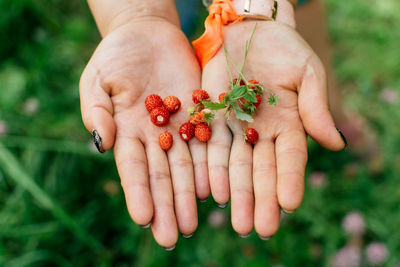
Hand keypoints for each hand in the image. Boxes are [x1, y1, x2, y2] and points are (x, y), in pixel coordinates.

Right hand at [79, 16, 204, 247]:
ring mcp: (180, 127)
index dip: (137, 193)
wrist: (147, 32)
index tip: (144, 218)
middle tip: (171, 236)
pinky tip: (213, 189)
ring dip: (190, 195)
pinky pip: (208, 142)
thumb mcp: (98, 79)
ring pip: (186, 166)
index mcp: (127, 131)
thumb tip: (101, 143)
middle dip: (166, 205)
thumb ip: (97, 111)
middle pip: (162, 175)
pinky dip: (210, 166)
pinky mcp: (201, 113)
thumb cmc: (116, 55)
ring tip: (193, 223)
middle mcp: (155, 136)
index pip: (133, 168)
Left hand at [202, 21, 345, 237]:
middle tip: (260, 229)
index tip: (290, 204)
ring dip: (234, 193)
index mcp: (289, 125)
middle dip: (260, 200)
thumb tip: (335, 144)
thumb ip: (316, 107)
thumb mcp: (307, 73)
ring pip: (234, 166)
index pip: (290, 158)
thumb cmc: (285, 50)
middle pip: (260, 171)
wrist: (249, 32)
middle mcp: (261, 133)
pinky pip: (210, 147)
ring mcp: (235, 128)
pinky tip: (211, 191)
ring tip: (235, 220)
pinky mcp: (211, 119)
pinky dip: (210, 169)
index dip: (290, 180)